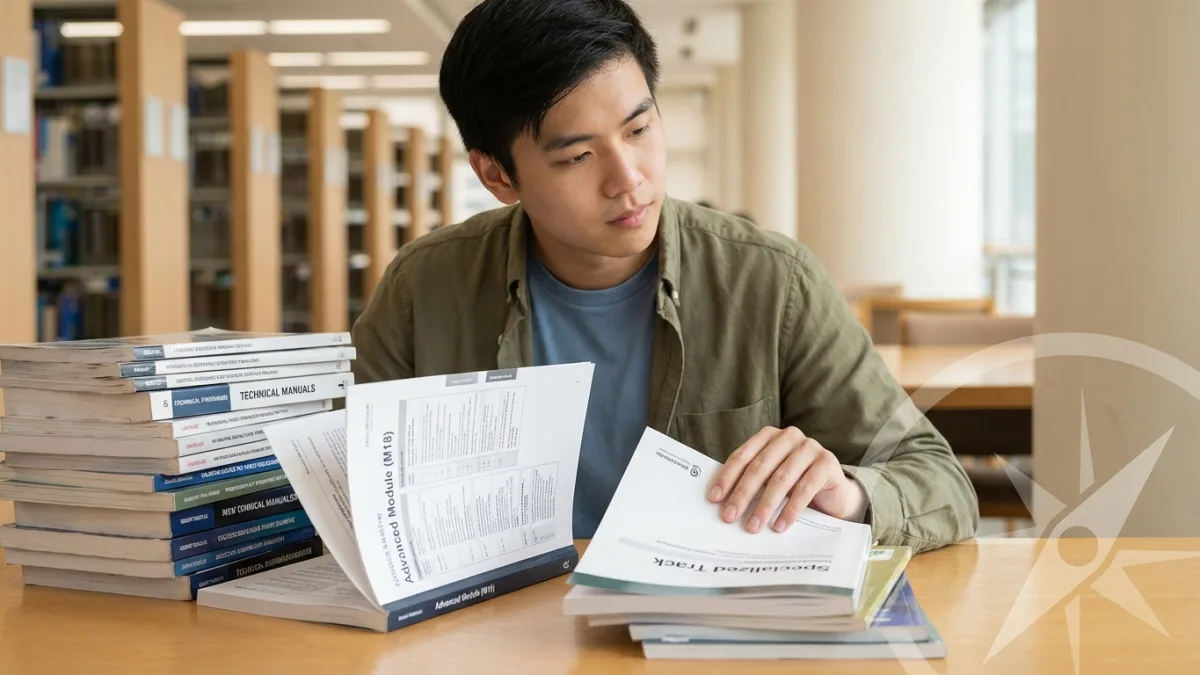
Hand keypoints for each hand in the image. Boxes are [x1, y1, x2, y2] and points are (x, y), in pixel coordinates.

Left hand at [707, 426, 866, 532]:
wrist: (832, 492)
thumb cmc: (794, 484)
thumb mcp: (769, 480)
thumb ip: (750, 482)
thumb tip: (720, 502)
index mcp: (769, 436)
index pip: (742, 456)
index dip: (726, 478)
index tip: (713, 499)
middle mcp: (789, 437)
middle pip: (759, 467)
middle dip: (742, 494)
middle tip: (730, 517)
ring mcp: (810, 447)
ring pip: (781, 478)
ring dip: (765, 505)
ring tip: (754, 526)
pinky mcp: (827, 462)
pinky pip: (805, 488)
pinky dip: (791, 509)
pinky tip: (780, 525)